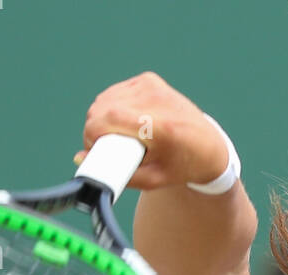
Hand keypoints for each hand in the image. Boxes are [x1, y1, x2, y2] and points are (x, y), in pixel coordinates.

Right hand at [73, 71, 229, 191]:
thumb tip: (79, 158)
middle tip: (106, 149)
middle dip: (94, 130)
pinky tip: (123, 123)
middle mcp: (156, 99)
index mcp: (160, 126)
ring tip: (115, 138)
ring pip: (104, 99)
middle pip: (101, 108)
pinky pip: (114, 93)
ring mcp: (152, 85)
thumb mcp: (152, 180)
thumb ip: (116, 174)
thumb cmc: (180, 167)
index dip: (92, 136)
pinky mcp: (148, 80)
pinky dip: (111, 108)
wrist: (208, 146)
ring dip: (101, 119)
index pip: (108, 118)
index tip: (94, 151)